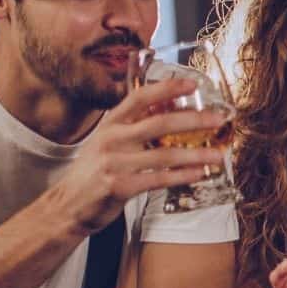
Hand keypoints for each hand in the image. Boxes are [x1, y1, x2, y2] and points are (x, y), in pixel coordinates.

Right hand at [43, 78, 231, 236]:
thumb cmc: (94, 171)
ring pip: (165, 155)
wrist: (68, 204)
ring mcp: (115, 163)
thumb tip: (171, 112)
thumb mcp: (108, 141)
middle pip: (160, 123)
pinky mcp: (120, 186)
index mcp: (110, 124)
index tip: (192, 83)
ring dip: (196, 154)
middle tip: (218, 118)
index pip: (140, 97)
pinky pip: (160, 179)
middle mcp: (112, 139)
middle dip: (194, 120)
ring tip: (218, 155)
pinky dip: (183, 176)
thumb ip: (134, 128)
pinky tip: (200, 174)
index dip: (167, 88)